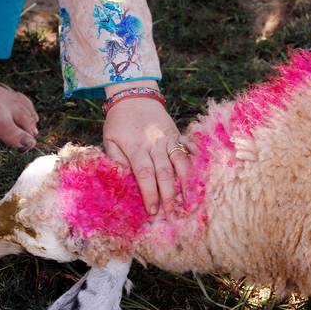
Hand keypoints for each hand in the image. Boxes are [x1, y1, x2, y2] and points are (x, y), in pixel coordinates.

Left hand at [102, 83, 189, 215]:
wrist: (134, 95)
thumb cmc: (118, 121)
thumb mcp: (109, 139)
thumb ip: (115, 158)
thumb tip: (122, 177)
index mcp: (136, 148)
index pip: (144, 175)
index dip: (149, 194)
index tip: (152, 211)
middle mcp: (155, 144)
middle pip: (164, 173)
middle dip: (168, 195)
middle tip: (172, 214)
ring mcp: (169, 138)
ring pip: (180, 162)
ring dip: (186, 183)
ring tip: (189, 201)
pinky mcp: (177, 134)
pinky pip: (189, 147)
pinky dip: (196, 160)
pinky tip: (201, 175)